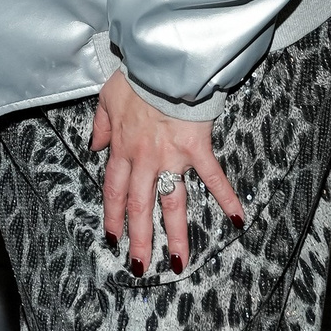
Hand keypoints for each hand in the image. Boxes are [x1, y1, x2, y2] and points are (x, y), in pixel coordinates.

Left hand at [91, 68, 244, 277]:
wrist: (162, 63)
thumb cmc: (136, 77)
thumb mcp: (106, 98)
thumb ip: (100, 125)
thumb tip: (93, 145)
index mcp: (122, 149)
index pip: (113, 192)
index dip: (113, 217)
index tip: (113, 239)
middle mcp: (144, 160)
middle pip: (139, 207)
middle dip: (139, 240)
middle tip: (140, 267)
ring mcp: (171, 157)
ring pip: (171, 203)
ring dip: (175, 235)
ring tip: (177, 263)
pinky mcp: (197, 148)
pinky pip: (213, 178)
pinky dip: (227, 198)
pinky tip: (237, 221)